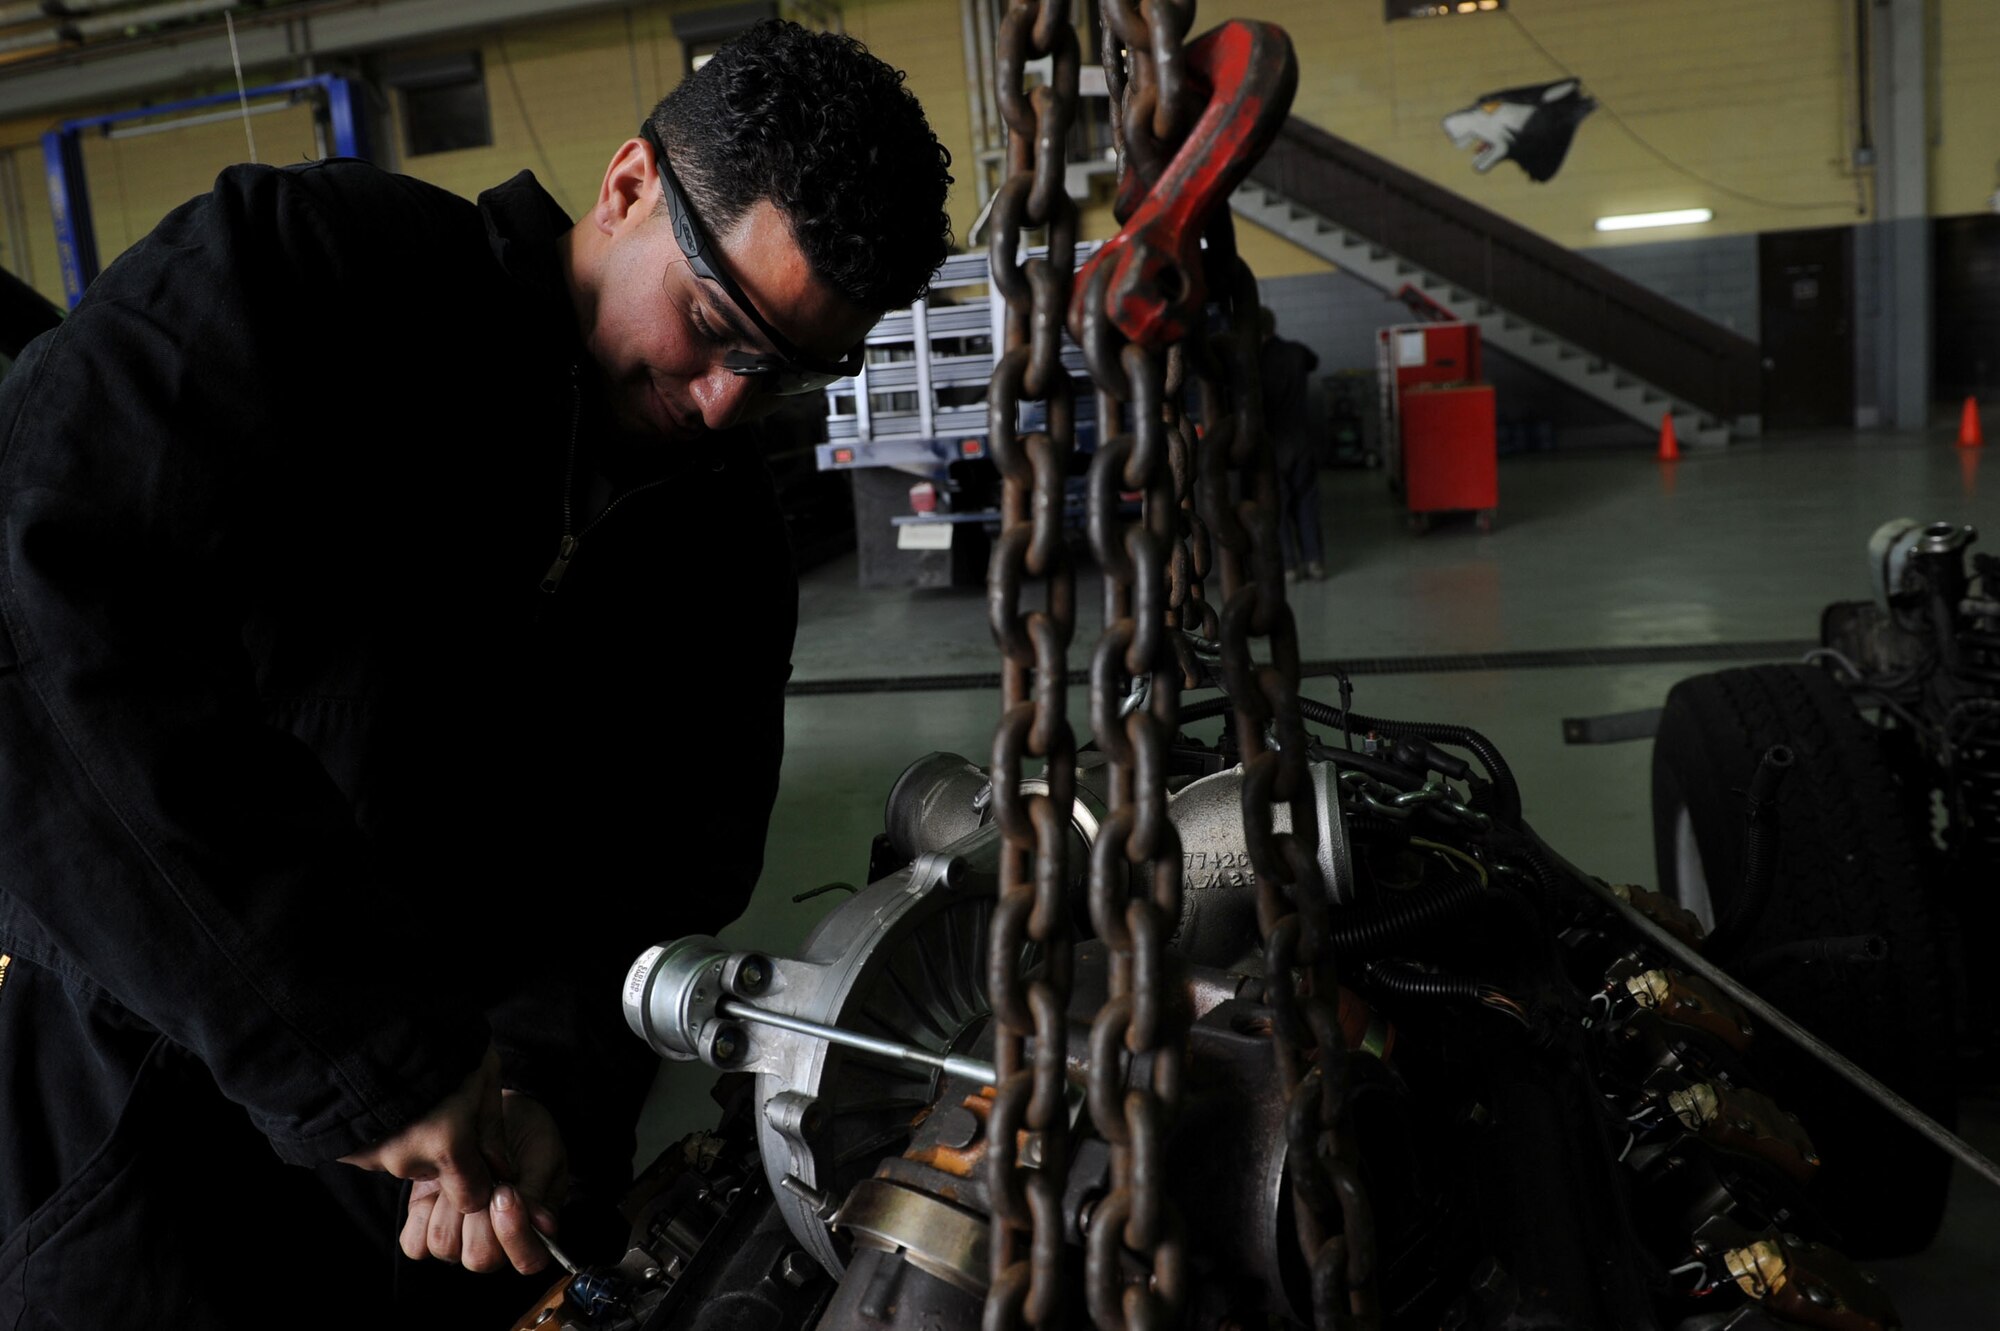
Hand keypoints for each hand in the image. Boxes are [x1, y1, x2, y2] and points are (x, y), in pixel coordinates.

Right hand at [338, 1045, 506, 1230]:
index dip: (478, 1182)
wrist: (366, 1021)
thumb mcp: (483, 1074)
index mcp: (447, 1146)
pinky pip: (378, 1149)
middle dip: (446, 1154)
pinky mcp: (347, 1148)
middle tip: (445, 1111)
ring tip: (417, 1098)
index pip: (470, 1199)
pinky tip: (392, 1100)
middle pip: (437, 1175)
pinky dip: (388, 1132)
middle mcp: (407, 1160)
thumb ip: (493, 1129)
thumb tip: (502, 1168)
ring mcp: (372, 1156)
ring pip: (406, 1161)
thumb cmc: (437, 1039)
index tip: (479, 1159)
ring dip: (414, 1139)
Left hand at [402, 1089, 568, 1273]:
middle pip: (481, 1259)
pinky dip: (423, 1215)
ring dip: (450, 1208)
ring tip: (461, 1176)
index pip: (528, 1260)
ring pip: (446, 1248)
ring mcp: (460, 1237)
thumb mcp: (543, 1153)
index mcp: (532, 1231)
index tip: (506, 1194)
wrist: (494, 1111)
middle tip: (483, 1179)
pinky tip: (437, 1189)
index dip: (515, 1235)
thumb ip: (537, 1189)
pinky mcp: (427, 1224)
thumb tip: (543, 1225)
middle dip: (478, 1217)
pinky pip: (415, 1244)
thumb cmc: (527, 1133)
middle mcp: (495, 1242)